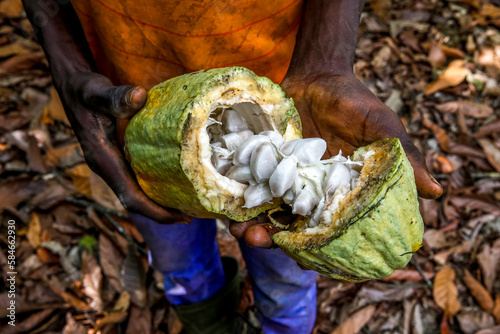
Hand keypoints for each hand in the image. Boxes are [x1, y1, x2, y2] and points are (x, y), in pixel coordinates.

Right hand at [58, 72, 188, 223]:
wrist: (70, 87)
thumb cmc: (84, 90)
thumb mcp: (97, 92)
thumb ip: (115, 97)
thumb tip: (139, 96)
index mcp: (102, 160)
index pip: (130, 196)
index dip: (155, 210)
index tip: (180, 218)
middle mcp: (107, 167)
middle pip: (135, 201)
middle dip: (161, 212)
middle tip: (192, 215)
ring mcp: (111, 164)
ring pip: (135, 192)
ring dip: (158, 201)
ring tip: (187, 203)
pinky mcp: (116, 157)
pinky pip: (136, 179)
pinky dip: (153, 185)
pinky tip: (172, 180)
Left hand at [231, 72, 442, 248]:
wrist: (318, 75)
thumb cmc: (354, 101)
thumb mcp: (381, 125)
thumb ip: (403, 156)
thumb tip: (436, 192)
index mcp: (342, 193)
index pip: (333, 229)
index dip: (321, 247)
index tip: (309, 260)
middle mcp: (313, 194)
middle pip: (296, 227)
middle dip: (278, 240)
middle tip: (261, 242)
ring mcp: (287, 182)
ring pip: (270, 213)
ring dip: (254, 226)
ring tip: (241, 232)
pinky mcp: (266, 167)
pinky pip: (253, 190)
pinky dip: (241, 201)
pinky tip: (229, 210)